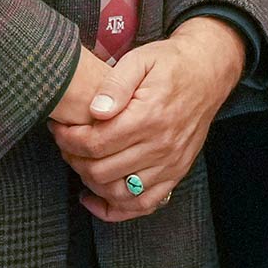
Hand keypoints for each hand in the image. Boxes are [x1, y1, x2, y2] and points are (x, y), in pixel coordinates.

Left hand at [51, 18, 246, 221]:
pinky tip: (96, 196)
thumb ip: (115, 84)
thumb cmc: (170, 64)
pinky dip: (115, 208)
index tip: (58, 128)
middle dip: (74, 159)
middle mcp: (161, 145)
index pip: (96, 143)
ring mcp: (171, 163)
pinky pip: (143, 205)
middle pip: (102, 171)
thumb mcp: (141, 59)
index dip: (68, 139)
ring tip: (81, 162)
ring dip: (90, 182)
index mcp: (149, 116)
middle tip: (66, 143)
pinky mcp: (176, 173)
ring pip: (118, 192)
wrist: (208, 72)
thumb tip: (95, 111)